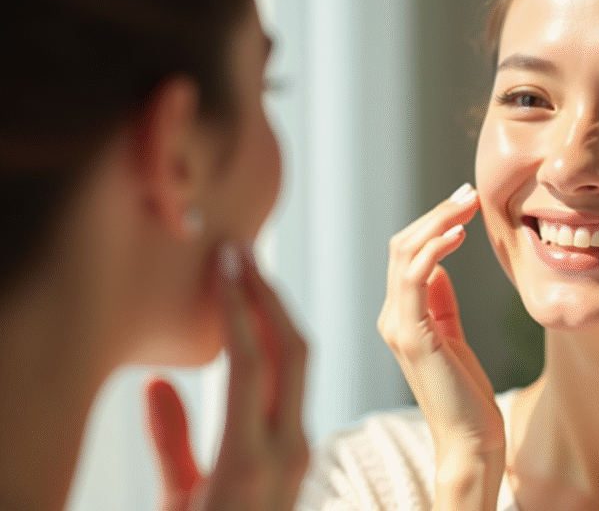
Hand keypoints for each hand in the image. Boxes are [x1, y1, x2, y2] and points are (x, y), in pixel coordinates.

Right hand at [146, 244, 308, 510]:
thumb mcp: (176, 498)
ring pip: (299, 364)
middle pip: (292, 350)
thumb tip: (157, 382)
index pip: (254, 361)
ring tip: (249, 277)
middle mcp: (286, 449)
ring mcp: (299, 451)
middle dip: (269, 296)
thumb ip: (169, 438)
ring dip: (276, 315)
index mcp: (251, 459)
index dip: (240, 306)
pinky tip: (252, 327)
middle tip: (242, 254)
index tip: (227, 260)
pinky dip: (275, 348)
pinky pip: (293, 387)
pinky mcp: (298, 455)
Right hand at [377, 184, 504, 509]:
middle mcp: (391, 318)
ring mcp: (397, 327)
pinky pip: (415, 279)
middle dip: (436, 214)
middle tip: (468, 193)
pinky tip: (457, 234)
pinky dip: (434, 249)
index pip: (406, 254)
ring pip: (405, 255)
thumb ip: (441, 301)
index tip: (464, 203)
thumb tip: (438, 262)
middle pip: (402, 247)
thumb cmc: (465, 391)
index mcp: (400, 316)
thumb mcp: (451, 334)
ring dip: (437, 222)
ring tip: (466, 204)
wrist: (470, 439)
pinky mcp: (412, 337)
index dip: (433, 223)